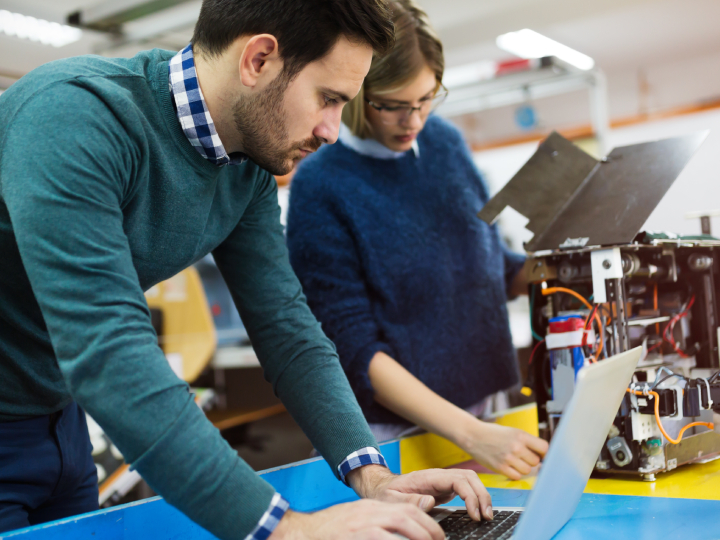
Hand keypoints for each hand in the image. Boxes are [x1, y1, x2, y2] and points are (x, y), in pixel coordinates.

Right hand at [268, 500, 443, 539]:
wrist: (301, 534)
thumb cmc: (329, 531)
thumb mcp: (356, 519)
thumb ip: (379, 520)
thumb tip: (405, 524)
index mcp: (369, 508)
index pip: (405, 508)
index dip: (426, 521)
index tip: (437, 535)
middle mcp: (367, 514)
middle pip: (406, 515)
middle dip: (428, 530)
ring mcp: (361, 526)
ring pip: (399, 525)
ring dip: (418, 536)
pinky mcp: (355, 537)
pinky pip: (382, 539)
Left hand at [346, 464, 492, 521]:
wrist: (382, 487)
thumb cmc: (386, 492)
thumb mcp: (392, 499)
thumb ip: (409, 501)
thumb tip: (430, 502)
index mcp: (428, 477)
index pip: (457, 480)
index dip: (470, 496)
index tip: (474, 514)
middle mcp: (439, 476)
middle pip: (469, 477)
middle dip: (481, 495)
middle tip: (487, 517)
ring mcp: (443, 482)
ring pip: (470, 481)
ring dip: (481, 496)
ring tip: (487, 516)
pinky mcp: (444, 489)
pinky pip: (465, 489)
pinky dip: (475, 498)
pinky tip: (478, 512)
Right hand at [461, 421, 548, 480]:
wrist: (473, 435)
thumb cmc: (493, 434)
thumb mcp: (512, 432)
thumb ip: (526, 442)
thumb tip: (542, 455)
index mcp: (521, 435)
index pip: (544, 448)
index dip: (543, 453)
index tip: (540, 454)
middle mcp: (516, 447)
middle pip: (536, 461)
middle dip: (531, 460)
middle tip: (522, 456)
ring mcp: (508, 458)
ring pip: (527, 470)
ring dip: (523, 467)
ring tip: (514, 461)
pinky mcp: (500, 468)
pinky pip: (517, 476)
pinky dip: (514, 473)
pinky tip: (508, 466)